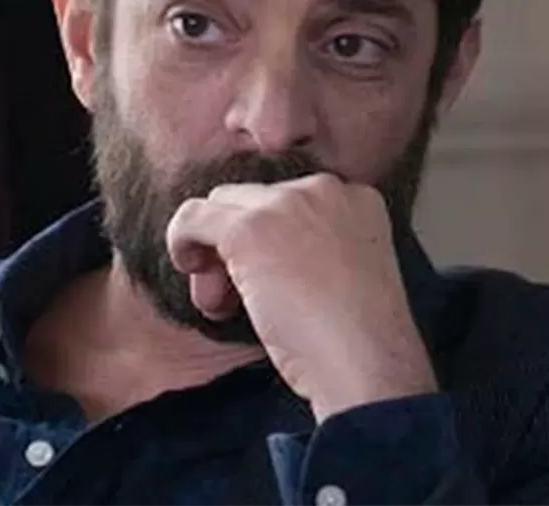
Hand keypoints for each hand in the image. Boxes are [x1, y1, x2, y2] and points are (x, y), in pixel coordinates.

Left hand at [166, 173, 436, 421]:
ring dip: (213, 252)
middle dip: (237, 246)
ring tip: (219, 302)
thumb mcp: (348, 273)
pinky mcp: (249, 229)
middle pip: (255, 200)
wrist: (367, 360)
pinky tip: (188, 271)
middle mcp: (324, 188)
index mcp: (356, 197)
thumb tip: (259, 254)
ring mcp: (286, 204)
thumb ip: (316, 248)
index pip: (291, 202)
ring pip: (222, 204)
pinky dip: (181, 242)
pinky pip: (193, 217)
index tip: (270, 283)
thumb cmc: (359, 338)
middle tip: (234, 298)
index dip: (271, 242)